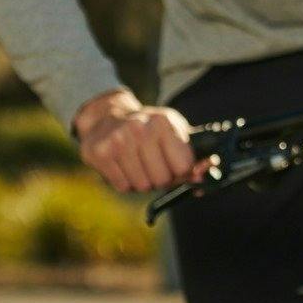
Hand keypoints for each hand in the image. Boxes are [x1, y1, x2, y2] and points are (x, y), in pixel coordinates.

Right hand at [72, 88, 198, 192]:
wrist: (107, 116)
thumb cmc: (147, 129)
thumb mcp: (172, 132)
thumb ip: (191, 156)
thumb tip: (201, 181)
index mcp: (163, 121)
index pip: (184, 166)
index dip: (181, 172)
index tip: (175, 166)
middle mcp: (140, 128)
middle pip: (162, 179)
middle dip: (160, 178)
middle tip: (153, 164)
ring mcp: (118, 140)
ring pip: (142, 185)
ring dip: (142, 181)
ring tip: (137, 162)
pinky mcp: (100, 153)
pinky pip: (122, 186)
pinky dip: (125, 182)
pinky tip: (122, 164)